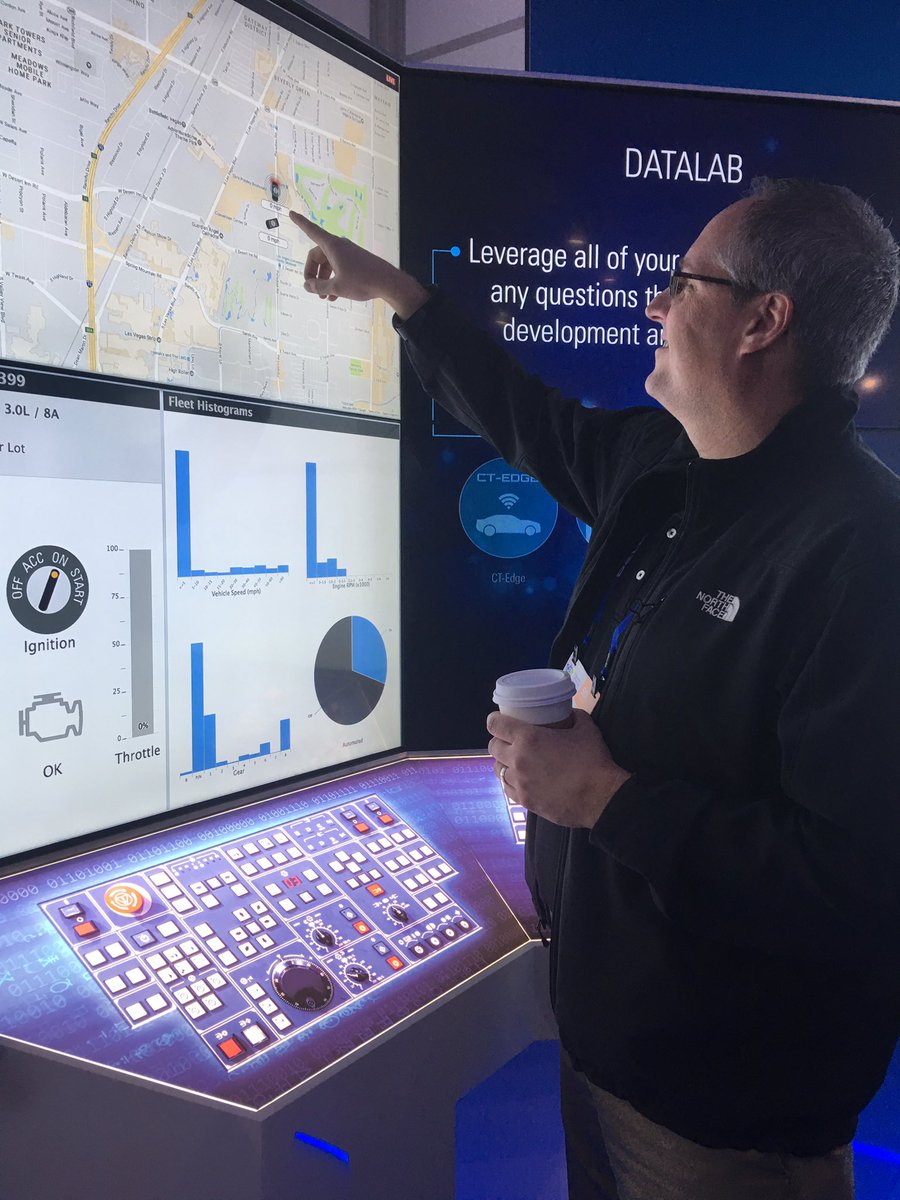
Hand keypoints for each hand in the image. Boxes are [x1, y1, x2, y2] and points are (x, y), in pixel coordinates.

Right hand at [289, 212, 428, 317]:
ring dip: (324, 280)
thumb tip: (307, 286)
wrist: (388, 283)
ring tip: (324, 298)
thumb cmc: (362, 282)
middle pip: (317, 257)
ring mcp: (348, 253)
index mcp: (332, 246)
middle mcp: (339, 246)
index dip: (300, 223)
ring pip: (329, 265)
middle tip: (313, 290)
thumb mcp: (336, 287)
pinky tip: (334, 297)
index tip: (291, 213)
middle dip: (313, 274)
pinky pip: (339, 268)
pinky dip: (334, 280)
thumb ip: (319, 287)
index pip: (311, 231)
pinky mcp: (355, 261)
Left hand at [487, 709, 631, 828]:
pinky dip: (512, 783)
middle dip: (499, 741)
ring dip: (504, 763)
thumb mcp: (585, 728)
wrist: (601, 797)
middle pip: (493, 747)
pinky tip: (522, 781)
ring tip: (515, 762)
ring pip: (498, 770)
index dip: (494, 720)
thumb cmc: (593, 760)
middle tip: (509, 741)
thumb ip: (574, 717)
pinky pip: (508, 790)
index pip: (496, 725)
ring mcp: (519, 783)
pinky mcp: (525, 801)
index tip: (498, 721)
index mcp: (528, 738)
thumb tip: (570, 714)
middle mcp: (518, 760)